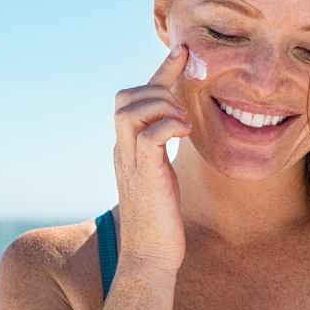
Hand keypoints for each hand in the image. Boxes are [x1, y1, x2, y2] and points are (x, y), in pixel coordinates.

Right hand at [113, 43, 191, 274]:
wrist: (150, 258)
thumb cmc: (160, 222)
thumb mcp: (162, 178)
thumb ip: (162, 152)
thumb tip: (177, 131)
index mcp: (127, 148)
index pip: (136, 98)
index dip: (160, 72)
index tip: (184, 52)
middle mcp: (123, 151)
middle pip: (125, 97)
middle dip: (158, 88)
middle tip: (185, 106)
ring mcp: (130, 163)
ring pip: (130, 110)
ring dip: (163, 107)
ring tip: (185, 124)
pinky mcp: (145, 176)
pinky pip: (150, 136)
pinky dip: (169, 125)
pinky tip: (185, 135)